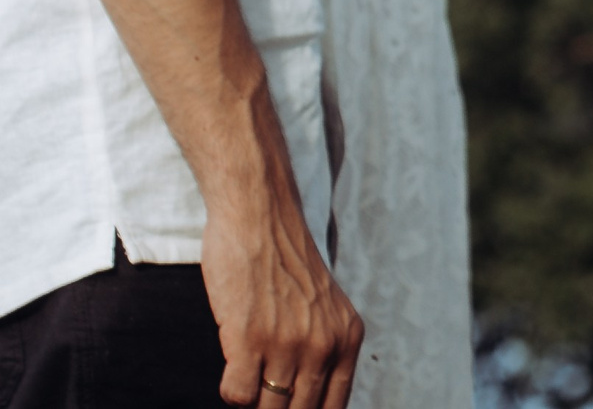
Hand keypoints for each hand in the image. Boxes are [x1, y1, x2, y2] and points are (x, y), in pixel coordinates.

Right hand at [201, 181, 362, 408]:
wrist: (259, 216)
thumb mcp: (324, 306)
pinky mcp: (247, 338)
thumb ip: (324, 348)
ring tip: (248, 376)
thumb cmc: (284, 263)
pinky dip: (232, 391)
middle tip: (264, 396)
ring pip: (267, 408)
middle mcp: (322, 344)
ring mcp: (285, 343)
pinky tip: (233, 366)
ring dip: (253, 401)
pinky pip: (237, 395)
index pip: (334, 406)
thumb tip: (307, 399)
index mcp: (347, 338)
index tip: (291, 407)